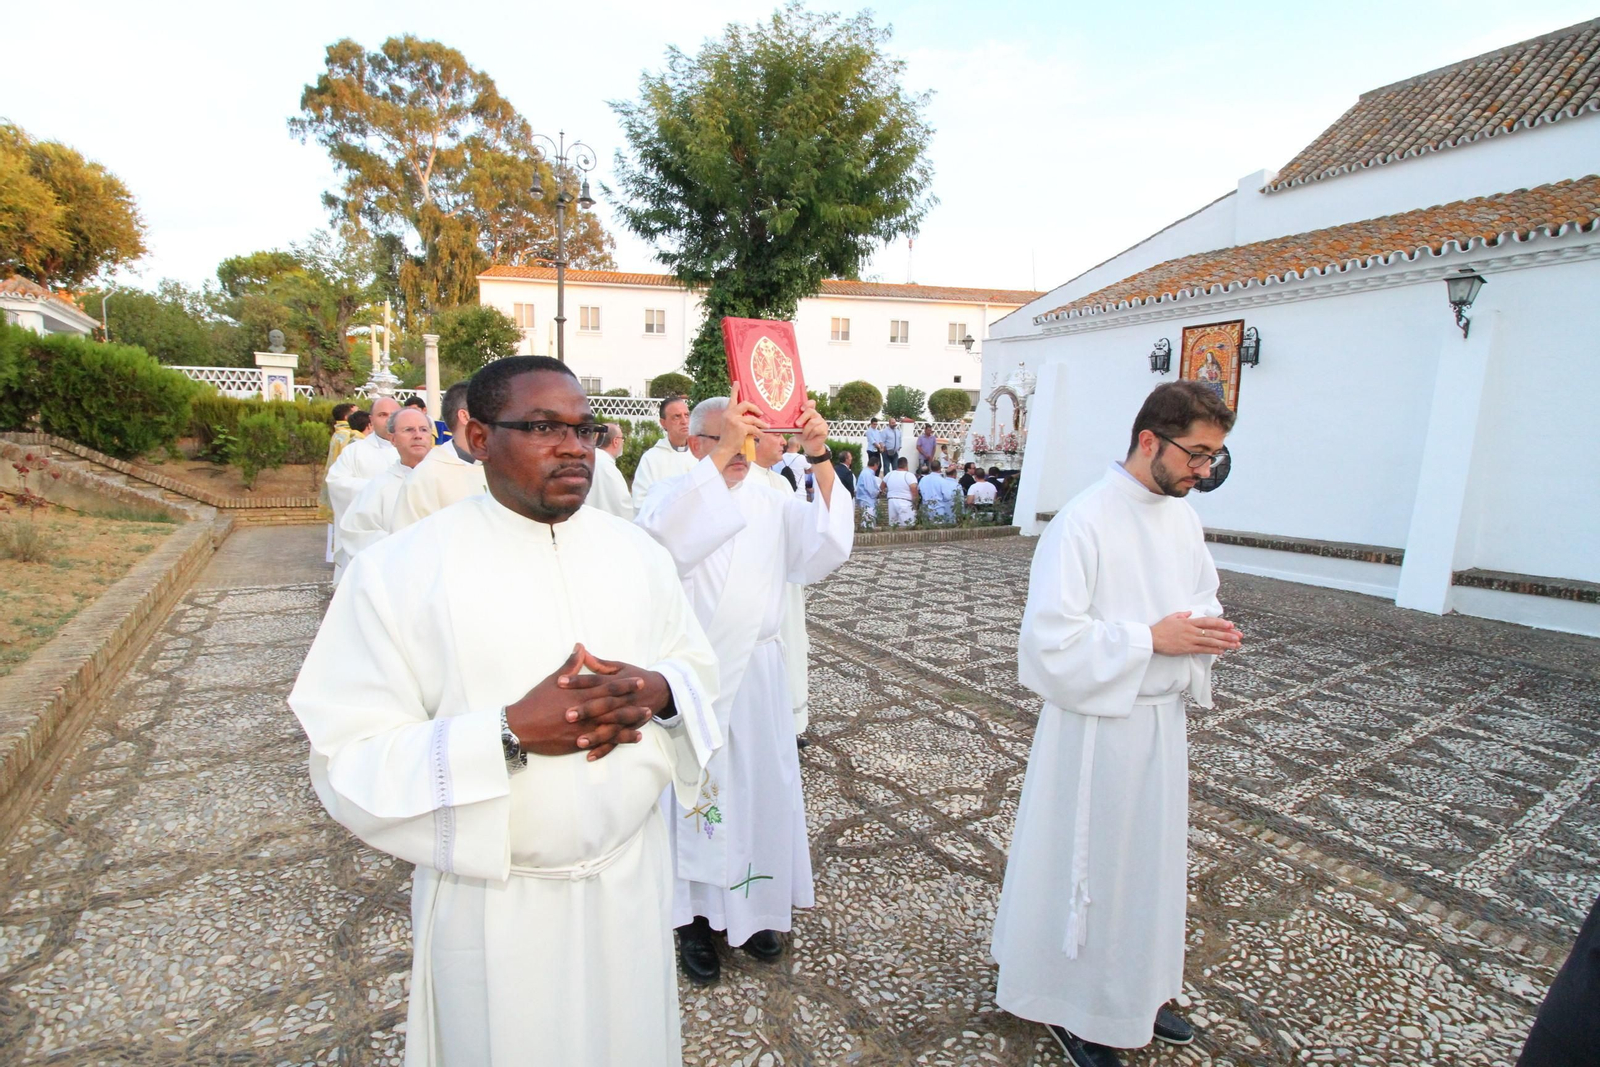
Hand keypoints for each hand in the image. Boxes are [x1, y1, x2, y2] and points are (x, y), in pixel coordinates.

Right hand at [504, 644, 653, 760]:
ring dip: (631, 721)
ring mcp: (584, 727)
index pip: (608, 687)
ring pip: (614, 724)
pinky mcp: (580, 742)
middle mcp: (585, 710)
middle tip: (650, 700)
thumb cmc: (536, 702)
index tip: (639, 680)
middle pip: (614, 706)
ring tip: (646, 718)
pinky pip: (605, 741)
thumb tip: (580, 647)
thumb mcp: (553, 680)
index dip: (625, 684)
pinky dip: (620, 739)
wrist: (521, 726)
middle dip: (633, 703)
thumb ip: (571, 665)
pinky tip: (634, 737)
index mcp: (580, 694)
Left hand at [565, 648, 673, 759]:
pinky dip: (604, 749)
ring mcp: (628, 716)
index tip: (560, 682)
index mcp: (618, 681)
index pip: (595, 680)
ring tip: (578, 741)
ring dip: (596, 735)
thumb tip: (581, 650)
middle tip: (568, 715)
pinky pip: (616, 741)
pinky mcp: (631, 729)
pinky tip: (589, 756)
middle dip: (587, 710)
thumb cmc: (635, 676)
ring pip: (611, 727)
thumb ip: (599, 663)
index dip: (578, 681)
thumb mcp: (619, 667)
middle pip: (604, 705)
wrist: (661, 690)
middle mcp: (623, 700)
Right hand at [710, 382, 768, 469]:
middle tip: (760, 413)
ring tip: (766, 426)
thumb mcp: (729, 424)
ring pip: (752, 418)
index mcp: (727, 412)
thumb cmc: (728, 438)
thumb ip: (736, 418)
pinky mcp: (741, 428)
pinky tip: (761, 434)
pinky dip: (759, 431)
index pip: (732, 399)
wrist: (724, 448)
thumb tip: (750, 415)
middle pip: (745, 404)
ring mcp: (735, 420)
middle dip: (755, 408)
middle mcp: (730, 414)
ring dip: (761, 423)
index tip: (737, 382)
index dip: (734, 390)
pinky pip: (754, 428)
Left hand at [795, 399, 828, 453]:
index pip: (811, 403)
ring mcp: (821, 421)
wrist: (809, 446)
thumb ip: (795, 422)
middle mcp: (816, 415)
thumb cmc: (802, 435)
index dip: (807, 404)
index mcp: (810, 413)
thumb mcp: (796, 427)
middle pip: (811, 411)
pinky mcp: (824, 428)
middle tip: (797, 424)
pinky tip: (809, 437)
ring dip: (806, 430)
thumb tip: (788, 419)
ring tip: (804, 436)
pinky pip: (816, 429)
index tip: (801, 409)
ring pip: (812, 422)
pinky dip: (810, 434)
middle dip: (803, 418)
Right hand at [1150, 612, 1241, 655]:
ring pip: (1210, 641)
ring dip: (1224, 643)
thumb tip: (1190, 613)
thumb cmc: (1160, 628)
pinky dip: (1213, 650)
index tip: (1231, 625)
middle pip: (1213, 632)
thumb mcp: (1172, 617)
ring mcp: (1190, 640)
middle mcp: (1191, 630)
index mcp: (1189, 622)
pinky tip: (1222, 651)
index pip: (1208, 621)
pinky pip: (1203, 649)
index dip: (1220, 623)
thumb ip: (1183, 615)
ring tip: (1235, 645)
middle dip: (1227, 634)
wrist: (1151, 639)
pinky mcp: (1186, 648)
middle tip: (1239, 636)